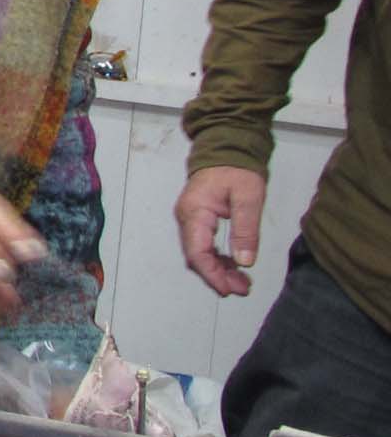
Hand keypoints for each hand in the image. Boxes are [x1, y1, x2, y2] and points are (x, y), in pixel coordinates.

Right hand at [175, 164, 267, 297]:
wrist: (227, 147)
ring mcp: (189, 218)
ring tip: (242, 281)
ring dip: (218, 269)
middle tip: (242, 288)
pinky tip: (234, 265)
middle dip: (217, 276)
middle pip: (196, 256)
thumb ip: (246, 230)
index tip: (230, 289)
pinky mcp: (197, 219)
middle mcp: (186, 218)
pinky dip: (217, 259)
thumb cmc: (237, 169)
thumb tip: (244, 262)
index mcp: (195, 212)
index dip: (212, 274)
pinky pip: (203, 245)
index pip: (198, 252)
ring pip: (199, 253)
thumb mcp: (248, 198)